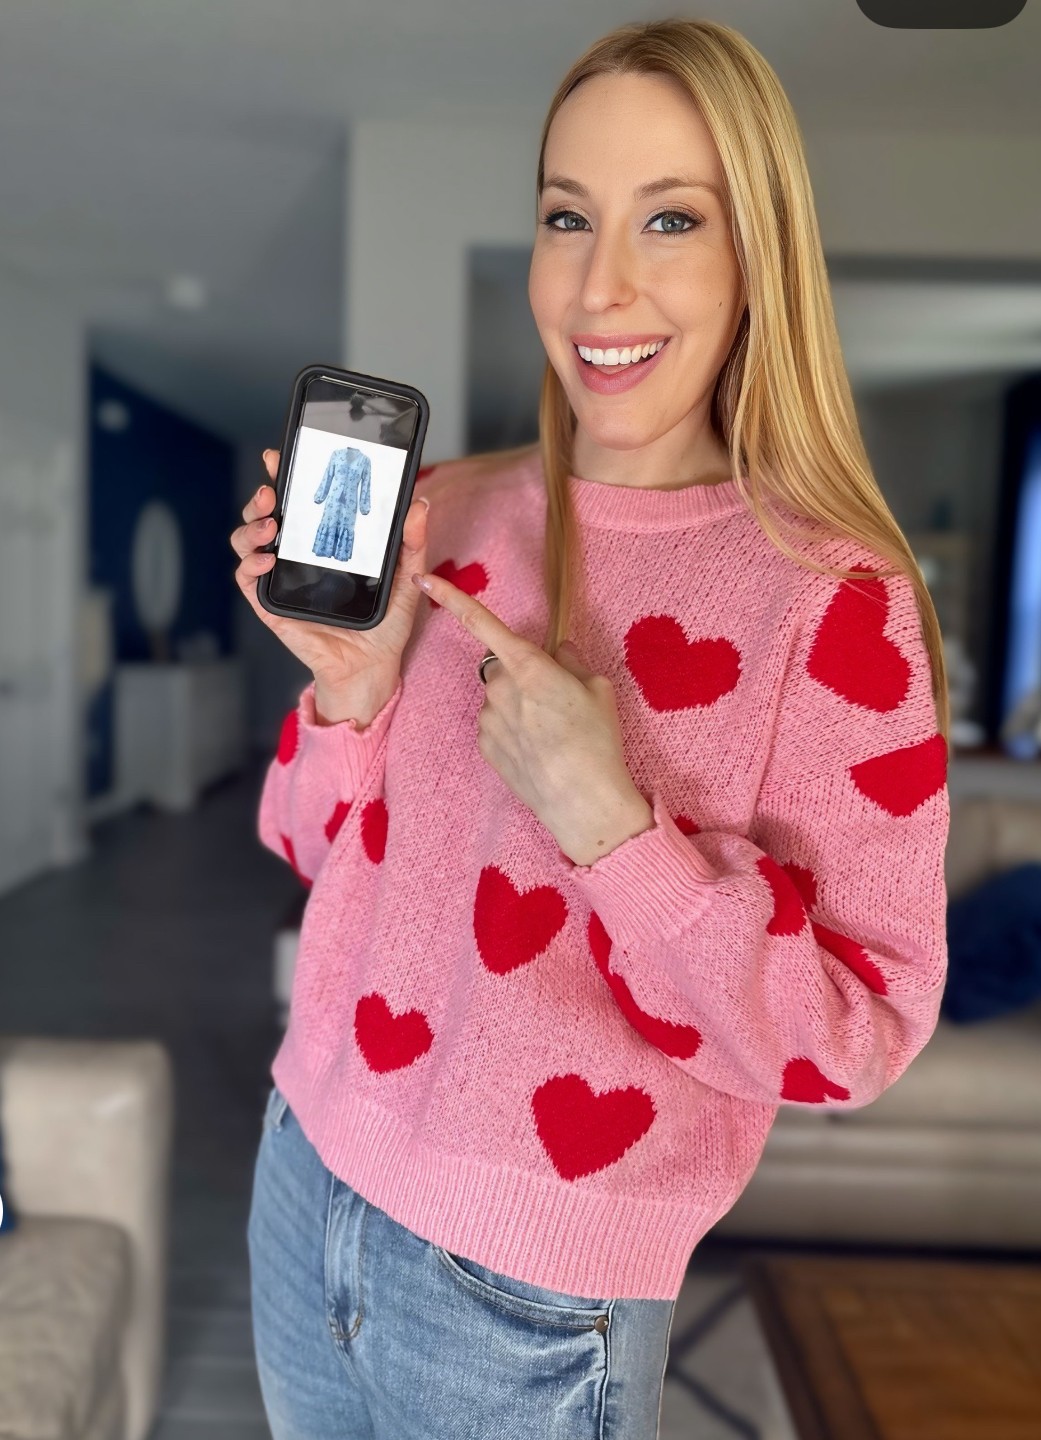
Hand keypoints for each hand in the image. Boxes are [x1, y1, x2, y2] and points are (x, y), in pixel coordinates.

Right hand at [231, 448, 431, 693]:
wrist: (372, 666)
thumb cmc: (385, 623)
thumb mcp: (406, 577)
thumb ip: (412, 542)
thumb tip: (418, 502)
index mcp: (322, 541)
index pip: (297, 501)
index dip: (284, 475)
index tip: (280, 456)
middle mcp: (296, 555)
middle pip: (264, 514)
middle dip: (261, 496)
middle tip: (272, 490)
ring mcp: (279, 579)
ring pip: (246, 541)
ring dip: (250, 526)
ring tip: (271, 524)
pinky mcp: (270, 606)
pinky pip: (246, 580)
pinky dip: (249, 565)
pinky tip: (267, 560)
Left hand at [412, 569, 652, 863]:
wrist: (584, 802)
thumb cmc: (597, 741)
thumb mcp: (599, 689)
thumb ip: (572, 661)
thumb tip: (558, 650)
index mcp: (527, 665)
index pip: (481, 623)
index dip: (451, 597)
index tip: (425, 579)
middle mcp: (498, 688)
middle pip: (502, 666)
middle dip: (522, 674)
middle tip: (557, 700)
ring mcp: (488, 719)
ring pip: (500, 698)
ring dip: (519, 706)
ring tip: (553, 733)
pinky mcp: (484, 747)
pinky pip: (496, 726)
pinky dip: (513, 732)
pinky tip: (539, 750)